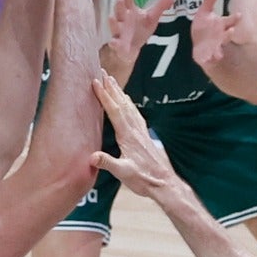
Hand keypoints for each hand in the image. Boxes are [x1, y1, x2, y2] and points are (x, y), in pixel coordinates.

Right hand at [90, 74, 178, 198]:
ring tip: (113, 82)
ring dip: (120, 93)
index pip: (114, 110)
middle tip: (103, 72)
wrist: (164, 184)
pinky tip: (128, 103)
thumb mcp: (123, 173)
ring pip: (129, 107)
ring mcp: (141, 132)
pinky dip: (130, 105)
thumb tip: (92, 157)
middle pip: (122, 103)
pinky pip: (136, 115)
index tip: (95, 81)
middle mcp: (135, 130)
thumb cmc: (144, 179)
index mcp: (128, 136)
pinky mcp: (145, 137)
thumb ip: (108, 163)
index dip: (104, 95)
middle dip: (111, 88)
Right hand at [104, 0, 173, 74]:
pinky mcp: (118, 44)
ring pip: (114, 26)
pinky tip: (113, 42)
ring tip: (111, 17)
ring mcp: (118, 32)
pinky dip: (114, 43)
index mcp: (130, 11)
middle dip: (119, 6)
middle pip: (119, 11)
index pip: (128, 0)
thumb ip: (159, 7)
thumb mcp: (151, 18)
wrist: (132, 48)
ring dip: (112, 22)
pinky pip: (114, 43)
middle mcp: (122, 20)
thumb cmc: (140, 29)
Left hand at [190, 0, 239, 69]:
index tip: (239, 15)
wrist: (200, 46)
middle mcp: (220, 37)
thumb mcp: (205, 12)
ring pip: (219, 49)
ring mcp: (215, 47)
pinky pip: (209, 59)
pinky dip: (209, 60)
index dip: (234, 18)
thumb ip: (210, 0)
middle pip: (226, 36)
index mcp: (222, 25)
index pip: (230, 21)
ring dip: (219, 51)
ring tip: (219, 54)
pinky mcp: (208, 57)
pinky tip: (207, 60)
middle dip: (228, 34)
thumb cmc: (205, 28)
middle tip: (231, 31)